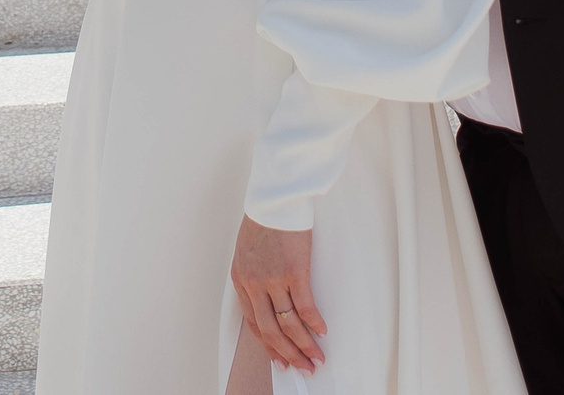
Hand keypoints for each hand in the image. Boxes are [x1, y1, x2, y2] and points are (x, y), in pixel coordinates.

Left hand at [231, 216, 325, 372]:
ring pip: (288, 324)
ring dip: (304, 345)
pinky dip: (314, 323)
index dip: (269, 346)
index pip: (253, 324)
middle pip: (270, 331)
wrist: (274, 198)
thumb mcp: (247, 252)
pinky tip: (322, 331)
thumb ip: (254, 277)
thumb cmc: (263, 219)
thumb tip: (268, 300)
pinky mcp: (294, 271)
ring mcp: (273, 279)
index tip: (281, 359)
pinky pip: (305, 306)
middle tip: (303, 367)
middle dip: (288, 354)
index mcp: (241, 280)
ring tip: (316, 357)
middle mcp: (254, 284)